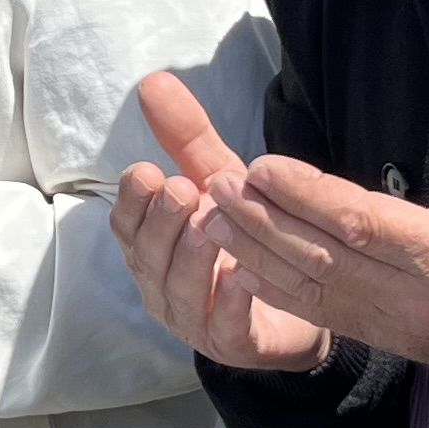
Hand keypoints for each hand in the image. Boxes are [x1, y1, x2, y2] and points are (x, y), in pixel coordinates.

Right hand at [118, 77, 334, 372]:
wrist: (302, 301)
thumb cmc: (246, 237)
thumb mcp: (219, 181)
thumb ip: (186, 138)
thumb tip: (152, 81)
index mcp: (153, 249)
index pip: (126, 226)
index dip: (132, 202)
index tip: (146, 173)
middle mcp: (163, 286)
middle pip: (147, 258)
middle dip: (160, 223)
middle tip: (181, 191)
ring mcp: (195, 321)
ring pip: (179, 293)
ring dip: (191, 259)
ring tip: (208, 227)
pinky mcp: (233, 346)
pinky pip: (225, 327)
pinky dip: (232, 302)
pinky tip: (244, 276)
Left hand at [144, 61, 428, 392]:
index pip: (360, 222)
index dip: (304, 196)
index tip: (260, 166)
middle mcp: (417, 298)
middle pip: (323, 259)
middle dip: (264, 224)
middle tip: (218, 186)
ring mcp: (400, 328)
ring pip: (315, 292)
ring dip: (258, 257)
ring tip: (212, 219)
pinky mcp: (393, 344)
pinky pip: (326, 318)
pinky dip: (279, 294)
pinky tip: (241, 269)